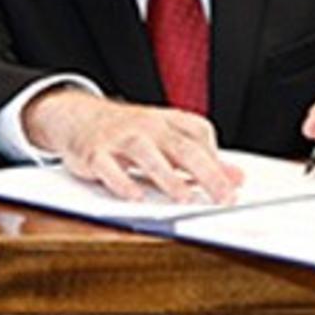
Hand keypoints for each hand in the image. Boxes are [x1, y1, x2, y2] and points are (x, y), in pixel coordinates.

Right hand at [20, 88, 242, 203]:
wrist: (77, 116)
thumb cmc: (127, 131)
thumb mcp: (165, 137)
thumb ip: (201, 157)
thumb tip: (237, 178)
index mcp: (166, 121)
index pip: (199, 134)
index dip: (217, 161)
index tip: (233, 187)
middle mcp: (146, 126)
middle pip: (182, 148)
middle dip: (206, 173)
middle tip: (224, 197)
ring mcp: (119, 138)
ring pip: (148, 155)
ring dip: (168, 177)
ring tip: (185, 198)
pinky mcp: (94, 152)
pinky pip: (109, 167)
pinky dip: (122, 182)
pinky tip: (136, 197)